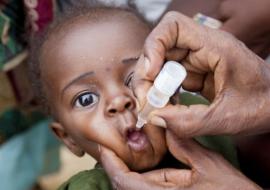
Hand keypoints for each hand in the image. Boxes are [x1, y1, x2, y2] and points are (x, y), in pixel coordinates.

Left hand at [100, 131, 260, 189]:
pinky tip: (141, 164)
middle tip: (111, 147)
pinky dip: (137, 176)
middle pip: (124, 186)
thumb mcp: (208, 164)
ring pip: (132, 188)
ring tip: (121, 153)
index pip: (125, 181)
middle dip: (115, 166)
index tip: (104, 148)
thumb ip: (183, 144)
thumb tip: (164, 124)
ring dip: (124, 171)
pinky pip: (143, 188)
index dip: (111, 164)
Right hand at [133, 11, 269, 136]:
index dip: (154, 46)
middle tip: (147, 101)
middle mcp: (204, 48)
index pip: (173, 26)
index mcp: (215, 46)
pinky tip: (167, 107)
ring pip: (163, 65)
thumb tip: (155, 117)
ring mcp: (199, 61)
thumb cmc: (263, 106)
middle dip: (148, 75)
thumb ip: (190, 122)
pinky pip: (171, 79)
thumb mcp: (227, 118)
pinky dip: (164, 93)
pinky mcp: (196, 74)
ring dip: (154, 86)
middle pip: (161, 49)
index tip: (151, 73)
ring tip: (155, 107)